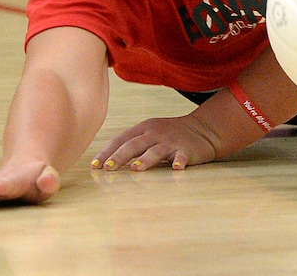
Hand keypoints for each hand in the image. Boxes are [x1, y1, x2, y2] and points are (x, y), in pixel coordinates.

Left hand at [91, 114, 218, 171]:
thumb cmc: (169, 135)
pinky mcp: (187, 150)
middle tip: (108, 168)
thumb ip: (132, 145)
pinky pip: (182, 156)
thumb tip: (106, 163)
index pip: (121, 140)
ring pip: (156, 151)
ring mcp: (171, 141)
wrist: (202, 129)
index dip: (107, 152)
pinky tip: (177, 168)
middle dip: (120, 156)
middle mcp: (155, 133)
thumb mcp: (149, 134)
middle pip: (134, 145)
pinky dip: (179, 161)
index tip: (95, 166)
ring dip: (145, 159)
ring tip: (135, 168)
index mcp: (143, 129)